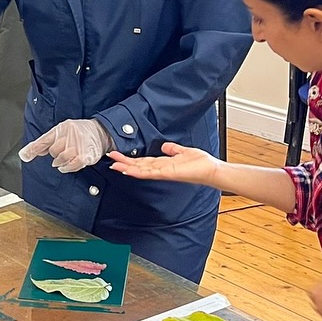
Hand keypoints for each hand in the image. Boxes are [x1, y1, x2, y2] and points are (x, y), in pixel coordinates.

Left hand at [19, 119, 111, 173]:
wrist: (100, 132)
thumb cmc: (79, 132)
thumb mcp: (61, 132)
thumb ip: (44, 142)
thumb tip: (26, 153)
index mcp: (62, 128)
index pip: (45, 139)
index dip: (34, 148)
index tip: (24, 155)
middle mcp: (70, 135)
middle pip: (53, 151)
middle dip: (55, 154)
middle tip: (61, 152)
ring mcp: (78, 145)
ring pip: (62, 158)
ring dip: (60, 162)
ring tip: (63, 160)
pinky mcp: (86, 155)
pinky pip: (72, 165)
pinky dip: (67, 168)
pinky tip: (66, 166)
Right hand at [105, 142, 222, 188]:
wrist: (211, 171)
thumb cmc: (200, 164)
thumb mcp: (183, 152)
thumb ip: (173, 149)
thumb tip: (165, 146)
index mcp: (164, 164)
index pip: (144, 161)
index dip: (131, 159)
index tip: (119, 155)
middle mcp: (161, 169)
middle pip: (139, 166)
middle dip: (124, 163)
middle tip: (110, 158)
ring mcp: (164, 172)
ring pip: (142, 170)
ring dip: (128, 168)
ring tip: (115, 165)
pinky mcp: (168, 173)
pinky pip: (151, 173)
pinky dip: (139, 172)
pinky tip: (130, 170)